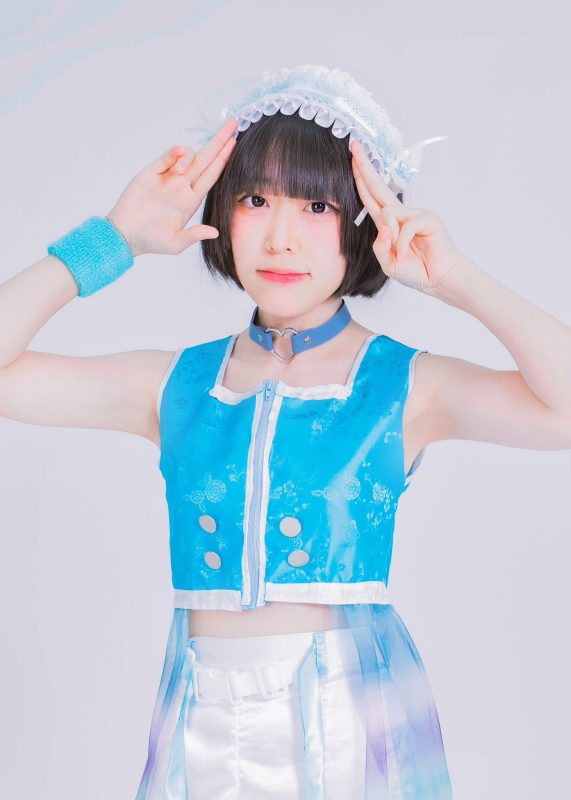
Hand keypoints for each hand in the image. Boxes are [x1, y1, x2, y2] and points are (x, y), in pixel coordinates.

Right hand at [105, 117, 238, 256]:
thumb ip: (194, 235)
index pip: (212, 175)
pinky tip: (179, 152)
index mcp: (191, 201)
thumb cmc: (149, 241)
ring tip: (181, 171)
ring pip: (187, 157)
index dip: (224, 159)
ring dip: (190, 157)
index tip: (235, 142)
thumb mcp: (175, 243)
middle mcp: (182, 186)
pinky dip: (173, 153)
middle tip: (232, 124)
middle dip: (219, 142)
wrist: (124, 235)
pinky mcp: (151, 173)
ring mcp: (167, 178)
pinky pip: (165, 158)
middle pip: (205, 160)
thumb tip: (215, 232)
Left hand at [351, 140, 468, 296]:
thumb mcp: (388, 263)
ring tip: (400, 254)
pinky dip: (403, 244)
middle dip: (364, 167)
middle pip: (378, 186)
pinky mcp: (428, 218)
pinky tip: (407, 256)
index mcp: (388, 223)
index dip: (361, 178)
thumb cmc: (416, 271)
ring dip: (390, 237)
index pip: (370, 196)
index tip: (353, 157)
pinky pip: (405, 226)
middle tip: (354, 146)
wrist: (439, 280)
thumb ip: (380, 247)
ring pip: (388, 213)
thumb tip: (384, 226)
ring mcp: (415, 214)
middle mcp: (400, 214)